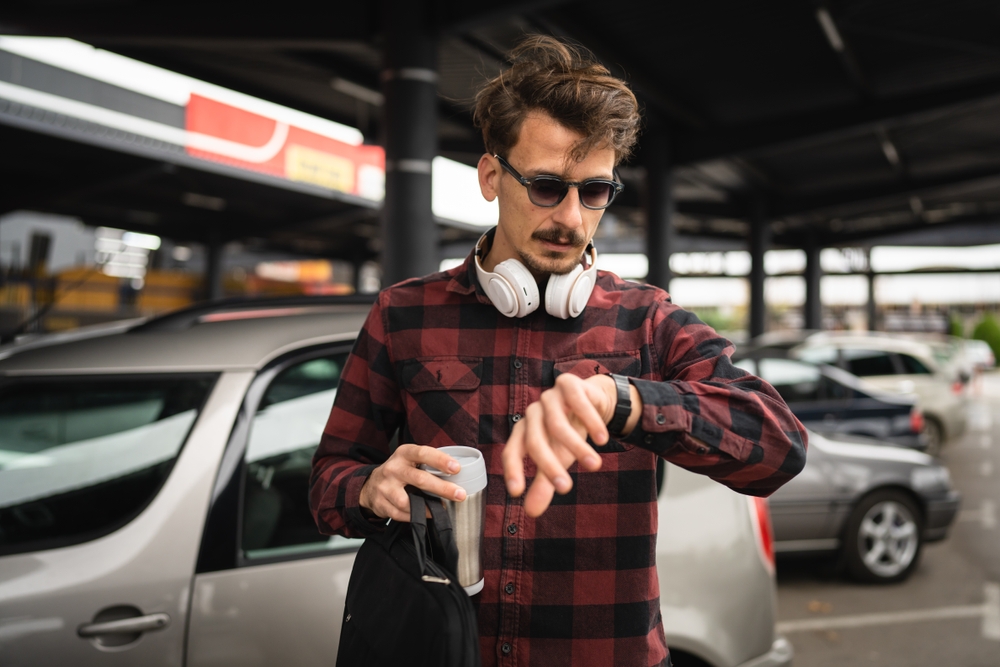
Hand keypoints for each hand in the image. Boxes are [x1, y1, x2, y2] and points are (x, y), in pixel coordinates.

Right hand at [359, 444, 466, 521]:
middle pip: (420, 479)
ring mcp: (385, 487)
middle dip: (442, 488)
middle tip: (460, 494)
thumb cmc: (399, 471)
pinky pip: (401, 514)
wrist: (371, 484)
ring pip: (408, 501)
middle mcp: (393, 469)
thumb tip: (456, 473)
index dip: (440, 460)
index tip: (456, 468)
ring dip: (427, 508)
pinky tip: (425, 514)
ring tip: (440, 509)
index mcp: (404, 454)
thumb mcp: (410, 460)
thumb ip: (427, 464)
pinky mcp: (381, 504)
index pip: (423, 453)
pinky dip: (416, 516)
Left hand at [502, 373, 618, 517]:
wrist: (592, 400)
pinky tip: (602, 438)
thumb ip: (544, 484)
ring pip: (557, 423)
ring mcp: (549, 397)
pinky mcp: (569, 384)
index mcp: (524, 431)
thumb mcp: (559, 459)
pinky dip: (590, 420)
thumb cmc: (569, 433)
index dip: (512, 470)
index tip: (515, 493)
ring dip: (576, 445)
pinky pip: (577, 401)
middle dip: (550, 465)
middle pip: (535, 440)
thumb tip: (531, 513)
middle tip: (566, 488)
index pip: (511, 451)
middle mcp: (533, 413)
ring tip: (594, 465)